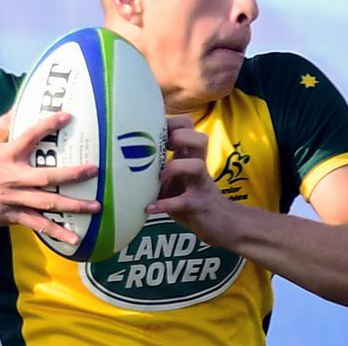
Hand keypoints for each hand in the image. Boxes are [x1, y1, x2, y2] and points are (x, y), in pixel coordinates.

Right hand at [0, 112, 99, 244]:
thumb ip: (1, 126)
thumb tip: (17, 108)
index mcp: (6, 155)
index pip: (30, 136)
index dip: (48, 125)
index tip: (68, 116)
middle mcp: (12, 178)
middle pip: (47, 177)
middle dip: (72, 175)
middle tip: (94, 170)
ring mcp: (13, 199)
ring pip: (47, 204)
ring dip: (73, 206)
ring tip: (96, 207)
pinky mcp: (12, 216)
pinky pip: (38, 225)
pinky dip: (56, 231)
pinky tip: (74, 238)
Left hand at [146, 115, 232, 247]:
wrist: (223, 224)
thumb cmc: (192, 197)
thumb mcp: (177, 178)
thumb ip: (160, 166)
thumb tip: (124, 158)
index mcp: (191, 157)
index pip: (189, 127)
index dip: (173, 123)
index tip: (153, 130)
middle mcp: (198, 166)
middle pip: (200, 139)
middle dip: (180, 137)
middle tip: (163, 148)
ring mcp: (201, 185)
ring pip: (197, 166)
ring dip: (175, 168)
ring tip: (158, 179)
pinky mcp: (200, 205)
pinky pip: (184, 201)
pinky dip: (165, 204)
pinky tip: (150, 207)